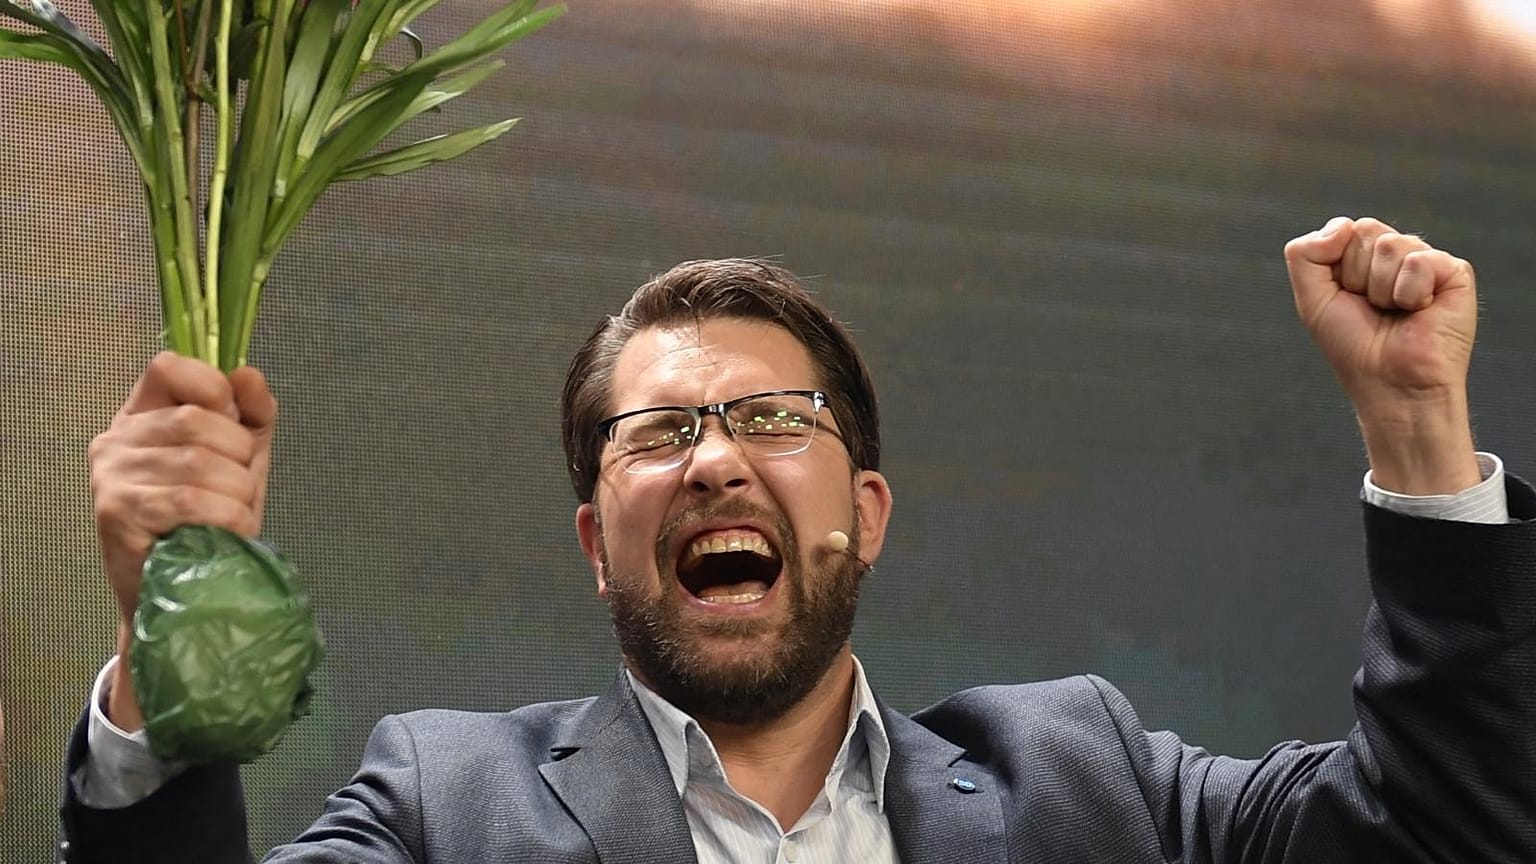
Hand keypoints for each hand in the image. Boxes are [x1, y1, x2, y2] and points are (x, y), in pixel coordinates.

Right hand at [88, 352, 276, 728]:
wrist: (182, 594)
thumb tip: (248, 373)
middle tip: (241, 488)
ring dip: (238, 493)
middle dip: (240, 456)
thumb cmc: (211, 521)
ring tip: (236, 514)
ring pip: (199, 462)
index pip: (168, 366)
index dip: (213, 388)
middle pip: (197, 419)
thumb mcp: (239, 459)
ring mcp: (111, 478)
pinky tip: (233, 532)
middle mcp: (115, 440)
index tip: (234, 423)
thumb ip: (251, 414)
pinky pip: (190, 502)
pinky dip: (228, 517)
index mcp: (141, 415)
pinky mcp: (117, 517)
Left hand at [1284, 216, 1481, 493]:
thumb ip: (1305, 255)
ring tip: (1395, 312)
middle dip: (1358, 277)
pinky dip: (1410, 293)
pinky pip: (1419, 261)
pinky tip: (1420, 312)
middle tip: (1373, 308)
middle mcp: (1397, 254)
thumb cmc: (1354, 345)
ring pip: (1391, 246)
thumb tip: (1343, 224)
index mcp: (1363, 256)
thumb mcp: (1312, 299)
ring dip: (1382, 289)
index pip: (1344, 229)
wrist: (1389, 383)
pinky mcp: (1454, 273)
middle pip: (1366, 232)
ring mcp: (1426, 261)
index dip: (1336, 267)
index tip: (1345, 298)